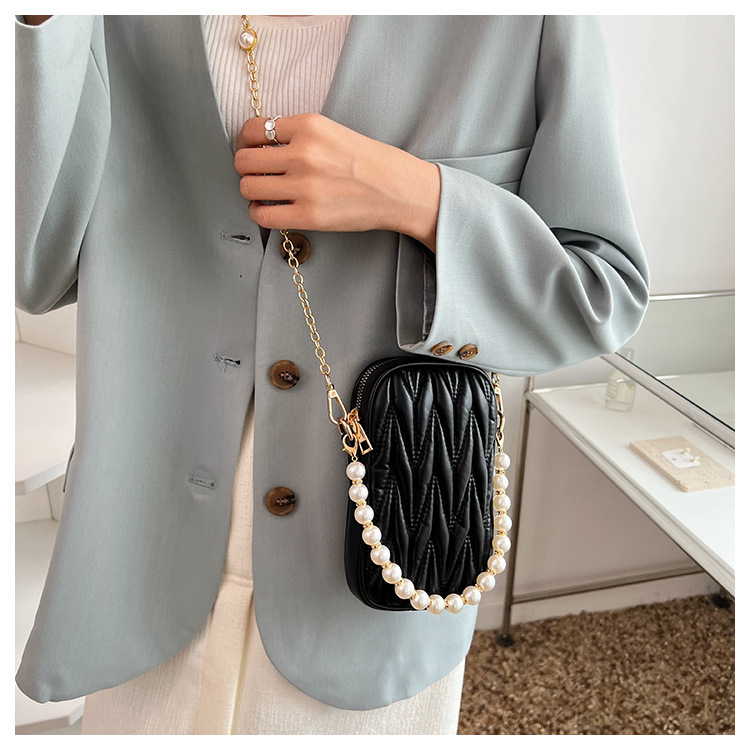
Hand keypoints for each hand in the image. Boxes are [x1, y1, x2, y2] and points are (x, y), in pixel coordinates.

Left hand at [233, 113, 439, 251]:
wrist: (396, 190)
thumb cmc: (368, 162)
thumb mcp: (332, 131)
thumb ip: (298, 135)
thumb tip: (261, 146)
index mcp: (308, 126)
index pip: (253, 129)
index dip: (246, 141)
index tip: (252, 149)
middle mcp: (303, 154)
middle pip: (244, 160)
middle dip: (246, 167)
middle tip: (256, 173)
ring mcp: (304, 186)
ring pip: (248, 187)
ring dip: (251, 190)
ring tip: (263, 192)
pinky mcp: (308, 215)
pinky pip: (262, 215)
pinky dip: (258, 213)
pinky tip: (267, 209)